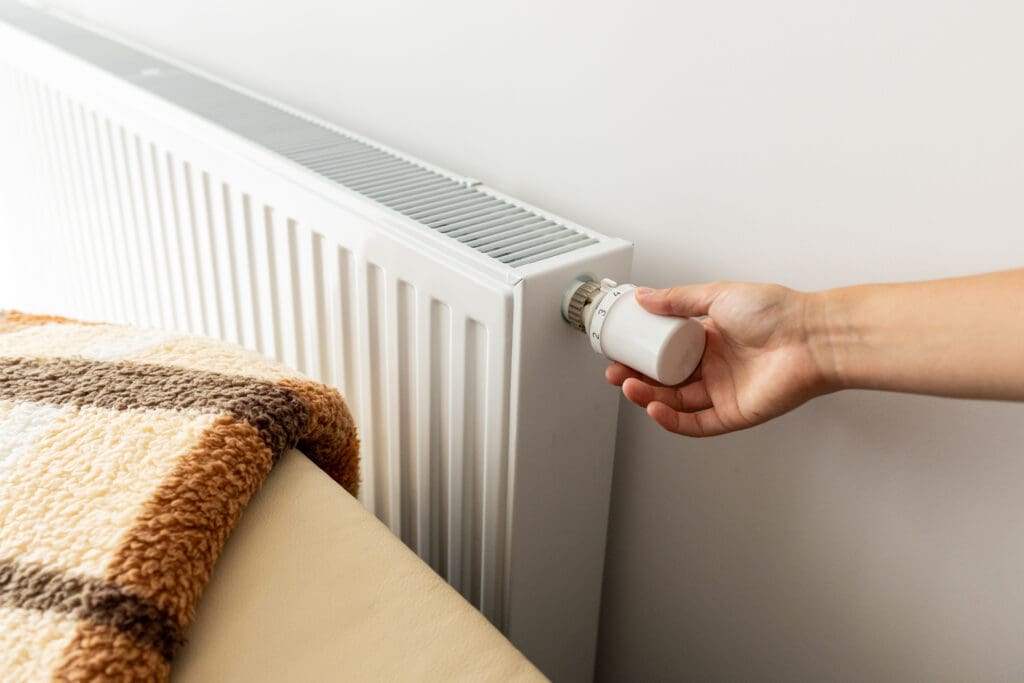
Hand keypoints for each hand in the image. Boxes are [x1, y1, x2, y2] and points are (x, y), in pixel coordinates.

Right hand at [606, 282, 833, 436]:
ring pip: (676, 403)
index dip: (641, 354)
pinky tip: (654, 409)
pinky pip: (697, 424)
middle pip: (666, 380)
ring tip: (629, 387)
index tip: (619, 350)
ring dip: (649, 397)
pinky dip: (673, 421)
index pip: (665, 351)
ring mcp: (723, 392)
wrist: (812, 337)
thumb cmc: (778, 312)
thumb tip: (644, 296)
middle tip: (616, 373)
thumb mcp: (718, 294)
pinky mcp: (734, 414)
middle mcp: (715, 367)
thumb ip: (678, 299)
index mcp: (710, 339)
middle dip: (637, 378)